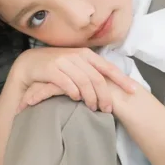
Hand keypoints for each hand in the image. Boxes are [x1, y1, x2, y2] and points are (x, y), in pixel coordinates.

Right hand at [13, 46, 137, 113]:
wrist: (31, 62)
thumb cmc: (57, 66)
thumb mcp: (77, 65)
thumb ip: (91, 71)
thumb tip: (111, 85)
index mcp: (87, 55)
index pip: (109, 68)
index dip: (122, 80)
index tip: (133, 91)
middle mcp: (78, 56)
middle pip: (98, 78)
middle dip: (105, 95)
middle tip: (108, 109)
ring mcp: (64, 61)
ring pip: (84, 82)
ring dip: (90, 97)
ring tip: (93, 108)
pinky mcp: (51, 69)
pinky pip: (67, 82)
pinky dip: (74, 92)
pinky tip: (76, 99)